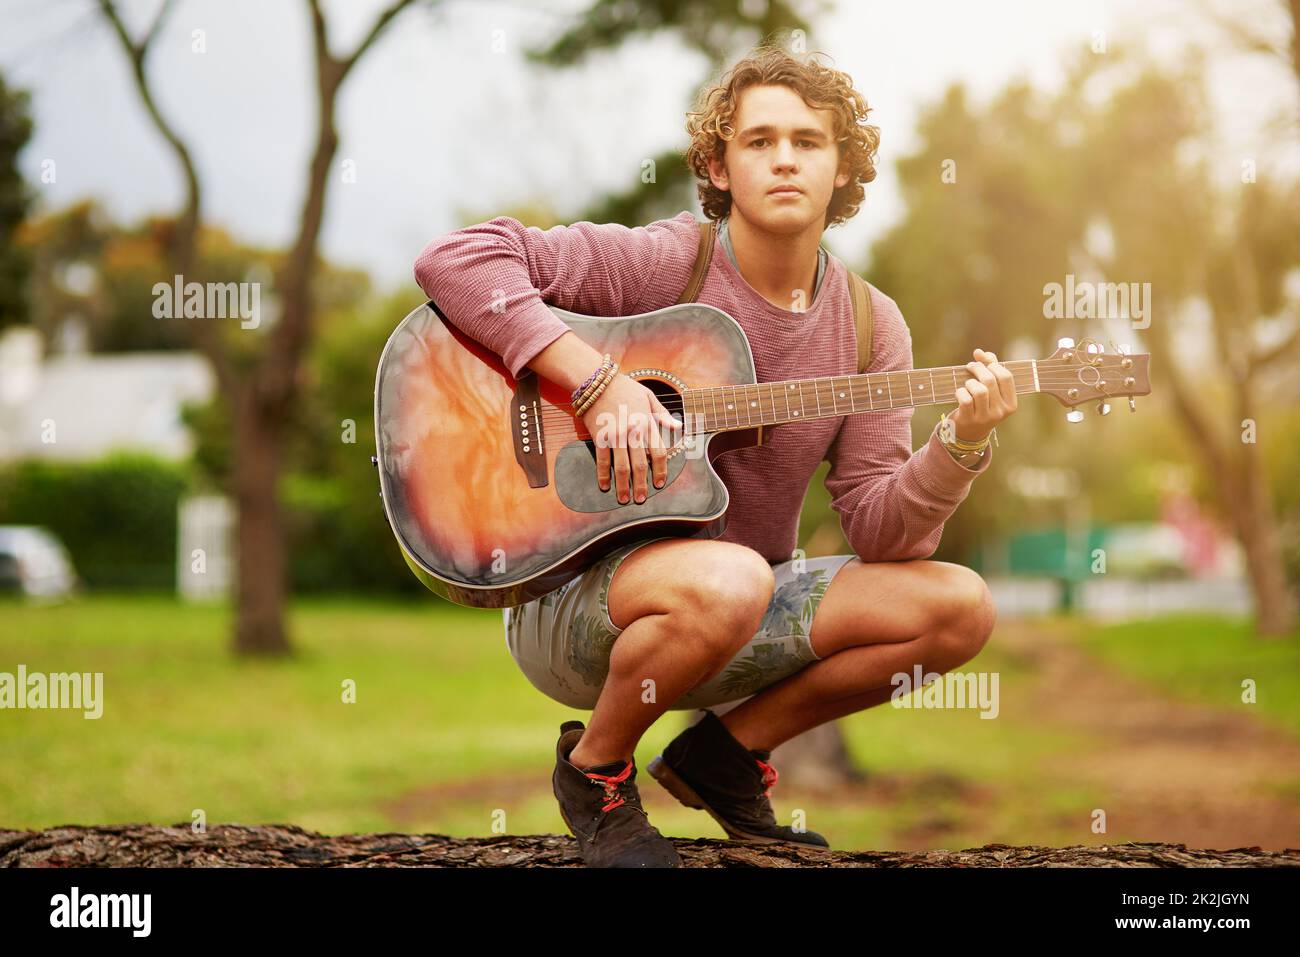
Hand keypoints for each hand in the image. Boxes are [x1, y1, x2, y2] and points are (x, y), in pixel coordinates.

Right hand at [581, 373, 680, 504]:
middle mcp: (633, 432)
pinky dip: (603, 475)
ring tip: (624, 499)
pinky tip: (605, 486)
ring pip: (622, 466)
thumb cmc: (625, 388)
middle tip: (642, 499)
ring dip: (623, 485)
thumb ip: (663, 415)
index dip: (660, 470)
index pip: (659, 452)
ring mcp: (615, 435)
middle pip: (641, 464)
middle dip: (642, 484)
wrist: (597, 381)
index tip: (659, 483)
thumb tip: (679, 427)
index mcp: (647, 423)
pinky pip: (602, 460)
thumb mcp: (649, 396)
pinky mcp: (599, 436)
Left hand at [945, 348, 1016, 442]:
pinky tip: (960, 393)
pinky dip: (960, 392)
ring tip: (967, 384)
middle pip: (990, 380)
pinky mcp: (969, 420)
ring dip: (970, 382)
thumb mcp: (991, 391)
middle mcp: (1000, 412)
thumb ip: (990, 368)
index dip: (993, 364)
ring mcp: (985, 417)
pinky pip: (965, 399)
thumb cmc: (981, 406)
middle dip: (978, 369)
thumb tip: (979, 352)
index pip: (1006, 377)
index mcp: (1011, 404)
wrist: (968, 433)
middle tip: (970, 367)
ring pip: (979, 390)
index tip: (983, 363)